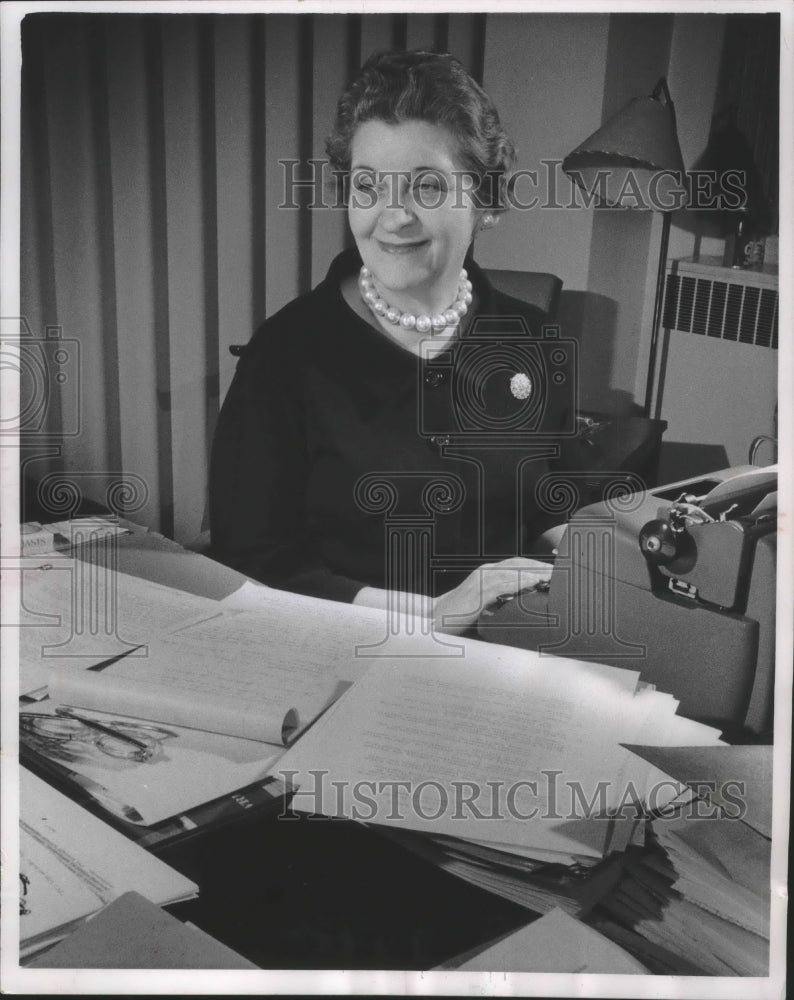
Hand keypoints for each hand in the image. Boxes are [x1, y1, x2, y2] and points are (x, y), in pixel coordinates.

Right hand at [432, 557, 551, 634]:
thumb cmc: (458, 616)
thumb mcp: (482, 604)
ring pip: (514, 571)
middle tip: (563, 570)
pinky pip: (503, 585)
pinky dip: (521, 582)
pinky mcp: (478, 594)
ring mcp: (480, 581)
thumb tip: (523, 604)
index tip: (556, 569)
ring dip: (536, 572)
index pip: (517, 564)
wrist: (433, 621)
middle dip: (541, 566)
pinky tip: (535, 583)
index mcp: (487, 573)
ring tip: (555, 576)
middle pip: (519, 563)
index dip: (537, 564)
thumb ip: (499, 599)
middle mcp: (484, 572)